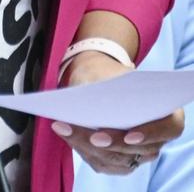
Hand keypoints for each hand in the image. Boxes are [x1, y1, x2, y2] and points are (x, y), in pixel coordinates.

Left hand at [51, 51, 183, 175]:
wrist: (97, 79)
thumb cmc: (107, 73)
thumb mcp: (106, 71)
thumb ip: (103, 85)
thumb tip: (89, 99)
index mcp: (165, 111)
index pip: (168, 128)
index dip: (151, 134)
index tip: (130, 135)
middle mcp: (155, 138)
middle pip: (137, 150)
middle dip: (112, 144)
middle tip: (94, 136)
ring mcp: (137, 153)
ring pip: (116, 159)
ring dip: (89, 146)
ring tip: (65, 128)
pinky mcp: (117, 160)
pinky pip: (102, 162)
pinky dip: (82, 148)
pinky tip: (65, 132)